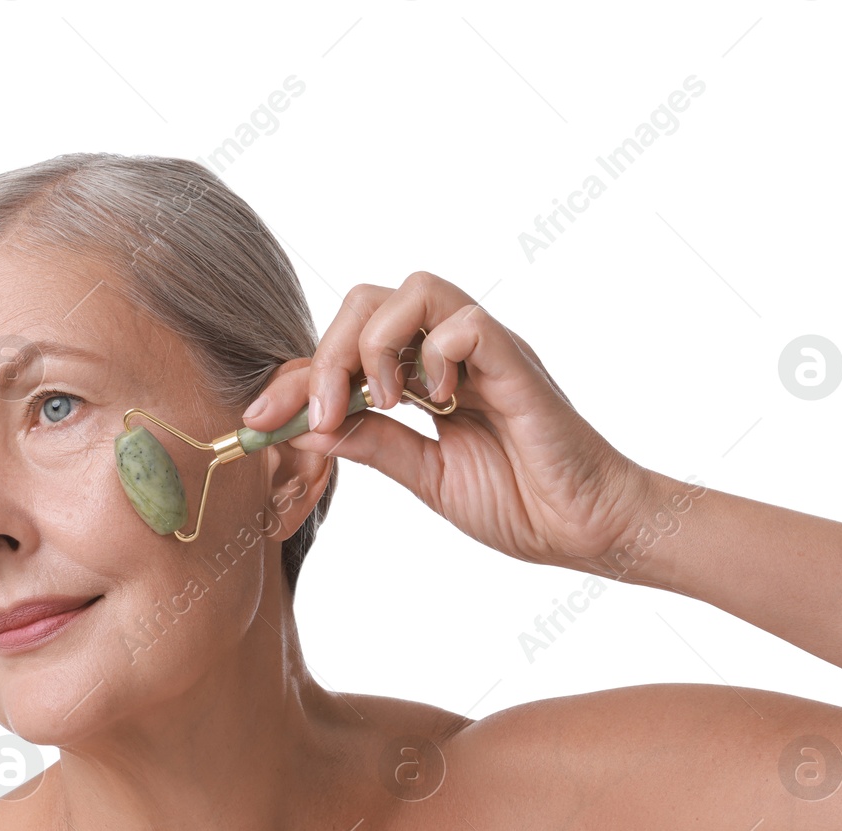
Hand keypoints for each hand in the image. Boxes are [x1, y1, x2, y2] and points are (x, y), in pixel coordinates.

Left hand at [243, 271, 655, 571]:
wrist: (585, 528)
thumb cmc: (518, 502)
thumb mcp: (424, 476)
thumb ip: (372, 445)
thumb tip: (304, 432)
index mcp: (424, 376)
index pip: (343, 349)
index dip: (293, 379)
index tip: (256, 422)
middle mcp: (450, 352)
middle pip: (368, 299)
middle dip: (325, 355)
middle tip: (317, 416)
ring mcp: (485, 352)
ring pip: (414, 290)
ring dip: (375, 346)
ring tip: (382, 403)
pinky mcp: (517, 364)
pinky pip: (467, 322)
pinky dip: (437, 355)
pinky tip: (437, 402)